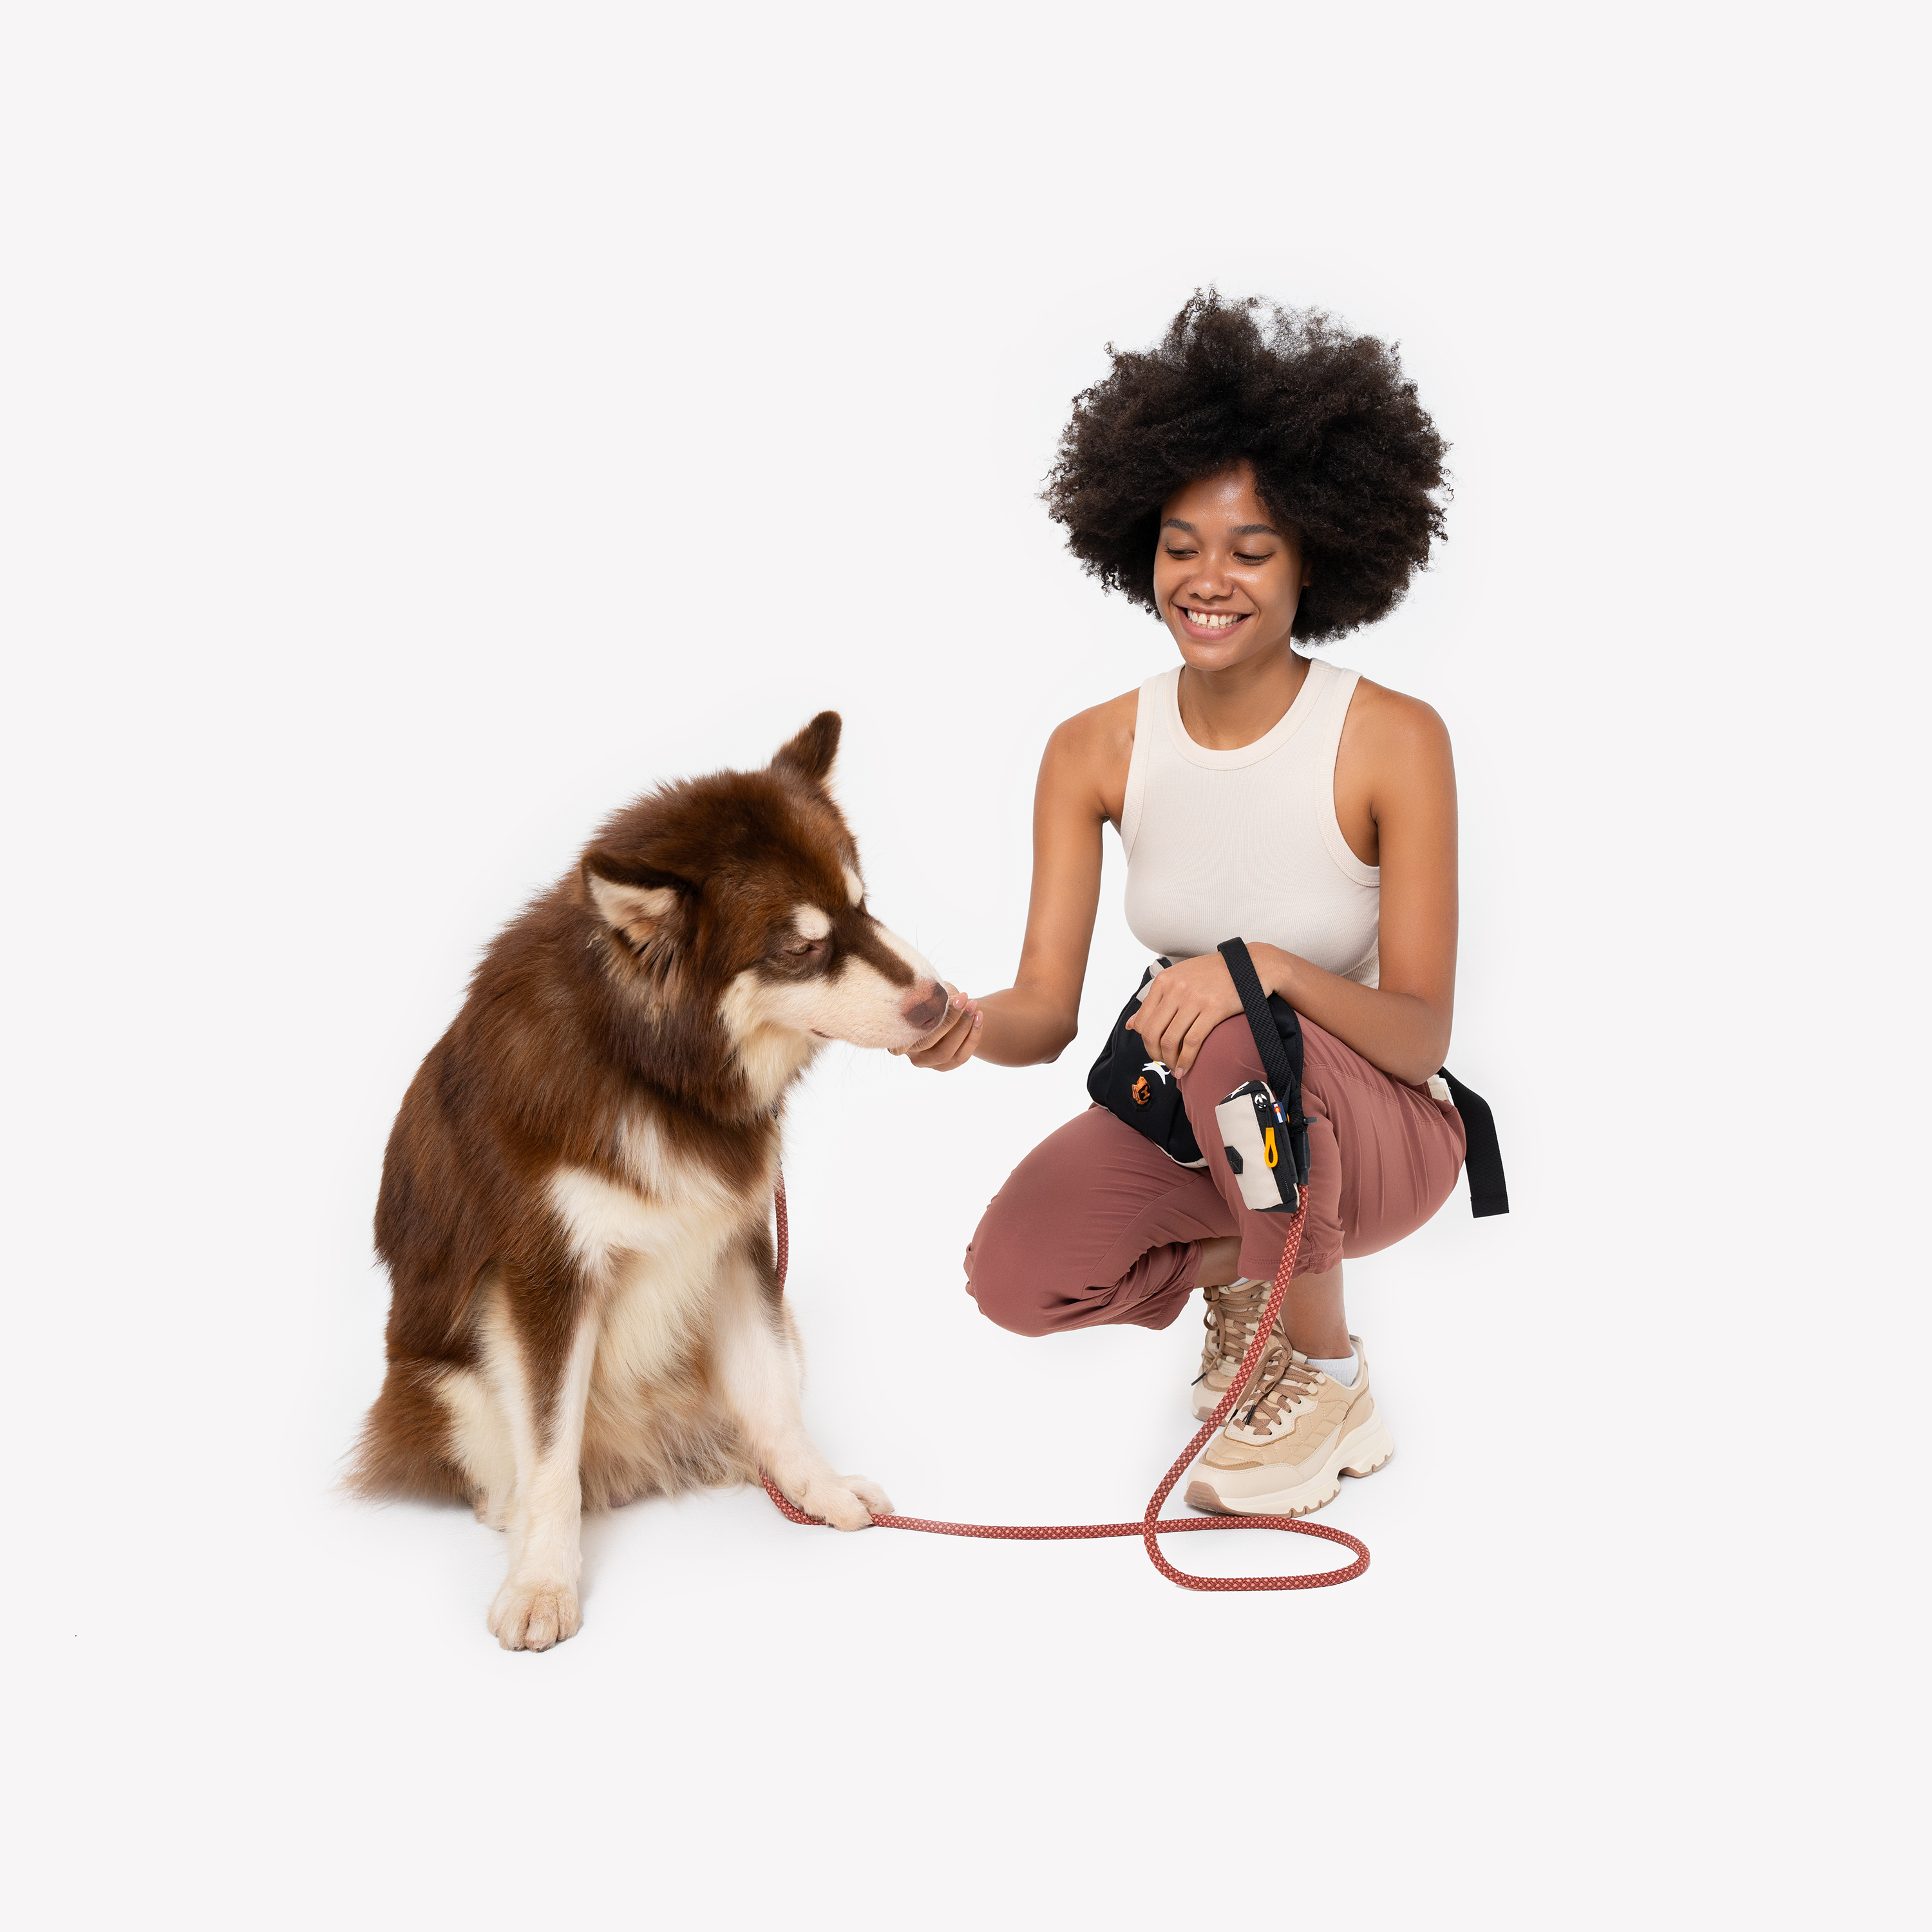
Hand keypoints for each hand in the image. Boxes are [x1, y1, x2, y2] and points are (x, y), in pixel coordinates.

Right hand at [894, 985, 982, 1070]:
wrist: (943, 1012)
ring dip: (964, 1028)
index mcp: (896, 1034)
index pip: (907, 1028)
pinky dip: (973, 1037)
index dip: (928, 1012)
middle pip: (928, 1041)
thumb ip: (935, 996)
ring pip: (945, 1052)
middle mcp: (908, 1052)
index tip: (945, 995)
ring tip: (974, 1006)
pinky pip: (961, 1057)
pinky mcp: (943, 1067)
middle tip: (965, 999)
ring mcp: (925, 1062)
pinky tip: (979, 1017)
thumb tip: (954, 1000)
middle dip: (950, 1018)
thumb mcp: (929, 992)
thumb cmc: (931, 998)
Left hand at [1129, 953, 1243, 1074]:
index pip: (1142, 1020)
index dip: (1145, 1041)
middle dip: (1155, 1054)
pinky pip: (1192, 1042)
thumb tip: (1131, 1025)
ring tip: (1175, 1068)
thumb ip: (1155, 1001)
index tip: (1154, 1049)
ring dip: (1170, 1061)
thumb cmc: (1214, 973)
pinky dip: (1186, 1060)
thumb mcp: (1179, 978)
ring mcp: (1194, 999)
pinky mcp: (1213, 1009)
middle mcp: (1175, 989)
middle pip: (1152, 1033)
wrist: (1249, 965)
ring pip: (1170, 1041)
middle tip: (1164, 1062)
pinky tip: (1186, 1068)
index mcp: (1164, 981)